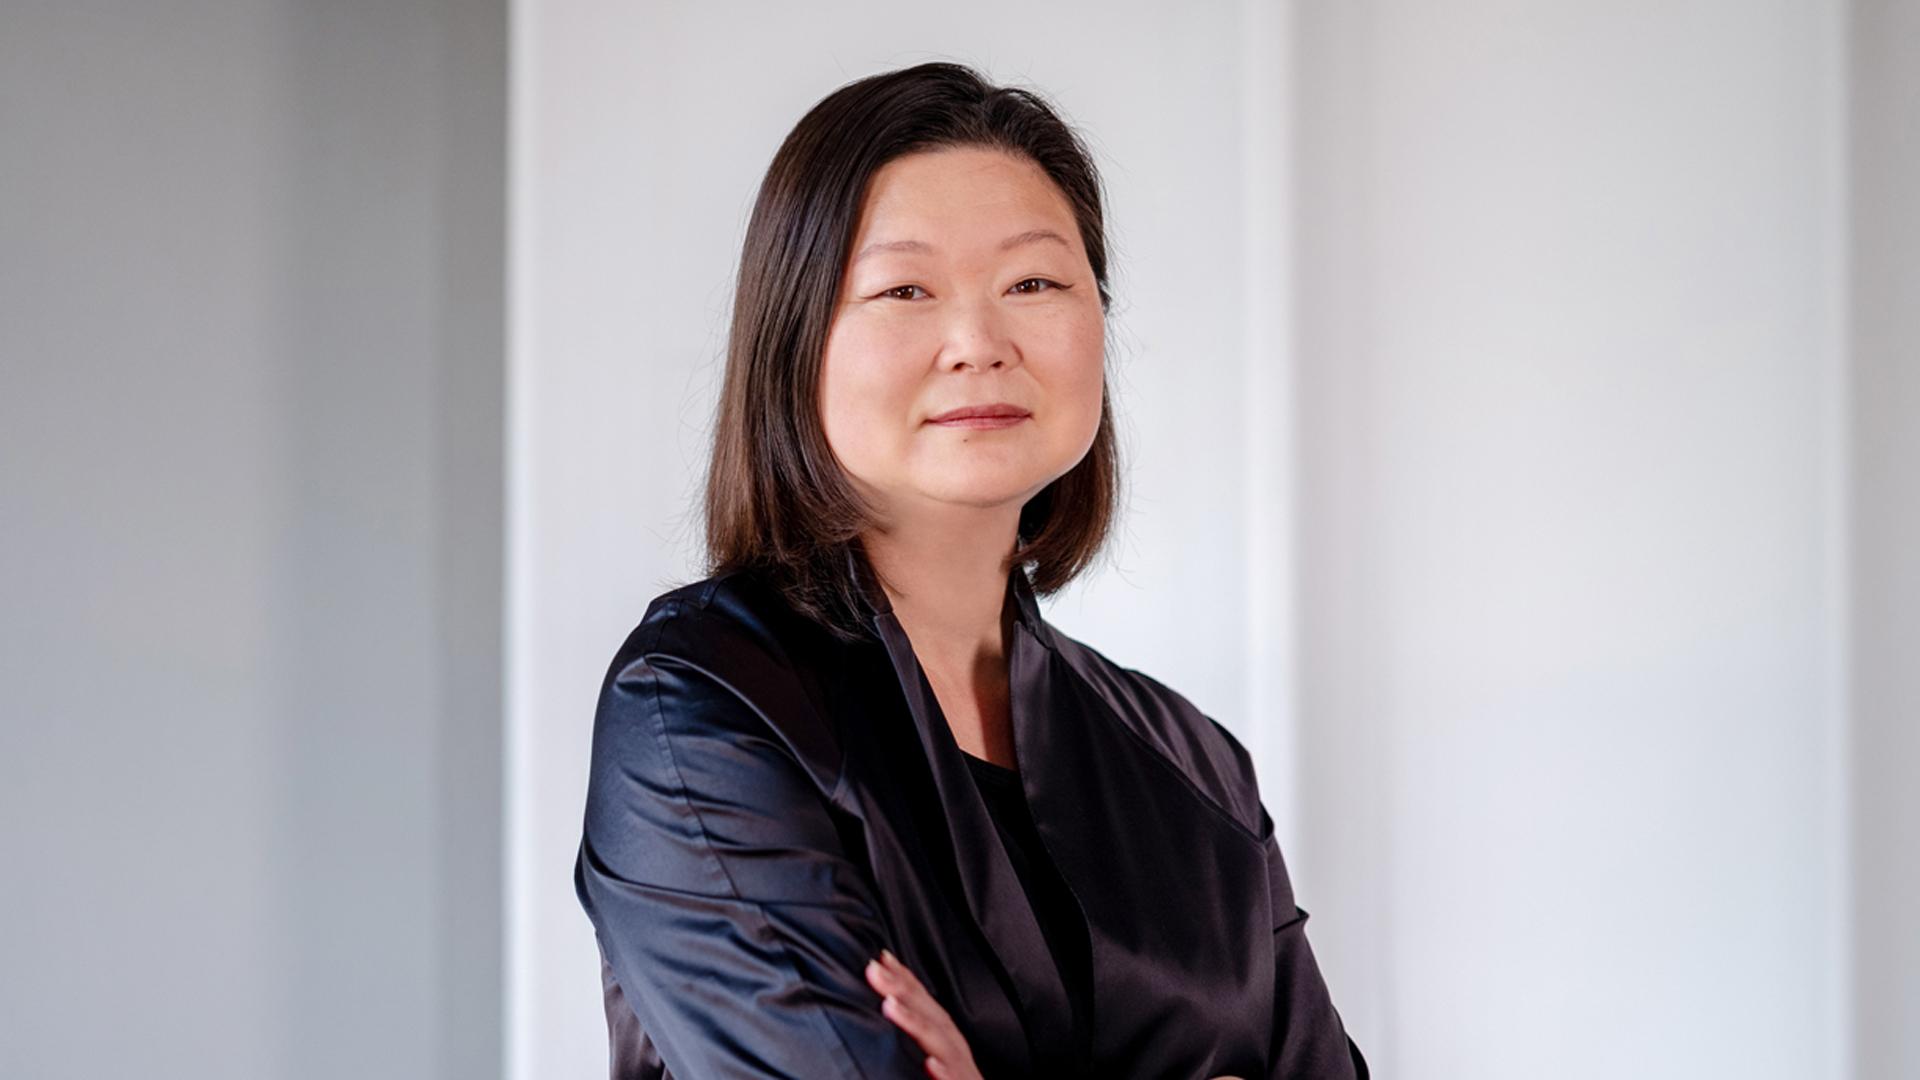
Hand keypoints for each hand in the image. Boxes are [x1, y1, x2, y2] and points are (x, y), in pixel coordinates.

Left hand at [865, 949, 982, 1079]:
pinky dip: (942, 1072)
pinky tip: (929, 1064)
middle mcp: (952, 1045)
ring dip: (915, 1022)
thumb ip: (919, 1027)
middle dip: (901, 989)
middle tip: (873, 969)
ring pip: (939, 1042)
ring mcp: (959, 1067)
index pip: (922, 999)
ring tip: (890, 1006)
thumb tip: (889, 1003)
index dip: (902, 976)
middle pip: (927, 1011)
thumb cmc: (956, 1078)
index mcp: (944, 1033)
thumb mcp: (937, 1050)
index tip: (879, 957)